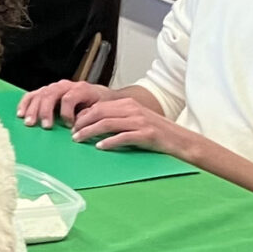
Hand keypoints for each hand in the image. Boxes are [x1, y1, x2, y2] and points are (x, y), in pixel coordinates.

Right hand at [16, 80, 109, 127]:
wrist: (99, 95)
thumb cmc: (99, 104)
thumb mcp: (100, 109)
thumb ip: (89, 114)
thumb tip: (77, 122)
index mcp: (80, 88)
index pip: (68, 98)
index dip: (67, 113)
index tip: (69, 126)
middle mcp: (65, 85)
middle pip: (51, 95)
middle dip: (45, 111)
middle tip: (45, 126)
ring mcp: (54, 87)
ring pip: (40, 95)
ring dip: (33, 109)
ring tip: (29, 123)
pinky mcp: (45, 91)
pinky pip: (32, 95)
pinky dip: (25, 104)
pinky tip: (21, 113)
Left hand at [68, 96, 187, 154]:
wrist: (181, 140)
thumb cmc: (156, 132)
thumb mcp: (136, 119)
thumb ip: (118, 118)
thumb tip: (94, 123)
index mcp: (128, 104)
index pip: (99, 106)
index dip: (83, 115)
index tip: (73, 125)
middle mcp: (132, 109)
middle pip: (100, 112)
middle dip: (82, 123)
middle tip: (72, 134)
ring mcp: (140, 121)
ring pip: (107, 123)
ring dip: (90, 132)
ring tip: (78, 140)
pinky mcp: (146, 134)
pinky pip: (123, 137)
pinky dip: (109, 142)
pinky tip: (99, 147)